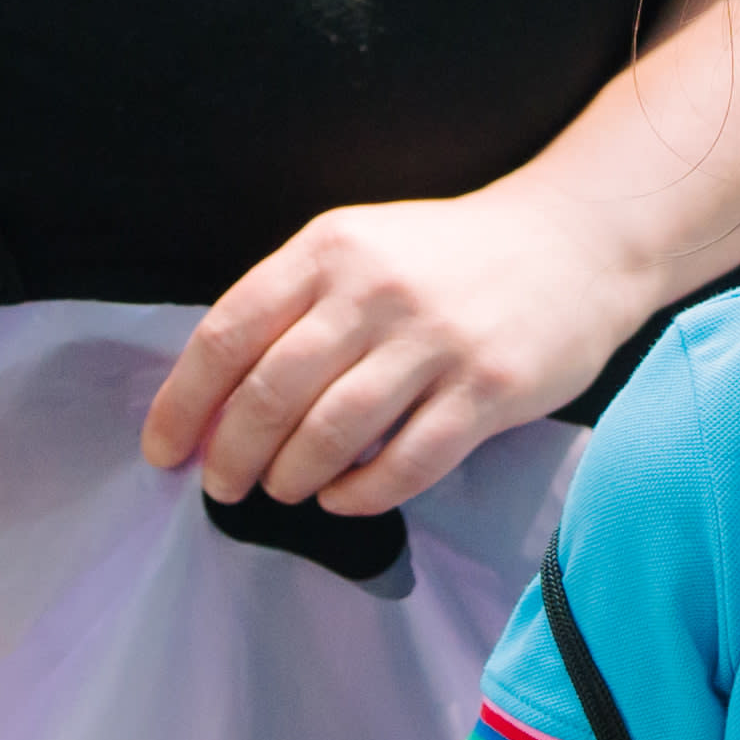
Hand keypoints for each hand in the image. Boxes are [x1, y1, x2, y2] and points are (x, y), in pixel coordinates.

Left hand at [143, 180, 663, 516]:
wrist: (575, 242)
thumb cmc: (450, 256)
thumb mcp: (361, 246)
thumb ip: (295, 303)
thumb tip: (217, 397)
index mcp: (329, 250)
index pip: (227, 335)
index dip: (183, 403)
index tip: (164, 451)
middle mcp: (376, 291)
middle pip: (272, 393)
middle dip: (232, 454)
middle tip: (223, 486)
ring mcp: (436, 341)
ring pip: (332, 433)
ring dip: (291, 477)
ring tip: (284, 489)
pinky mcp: (490, 388)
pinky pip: (407, 462)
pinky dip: (361, 493)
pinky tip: (344, 497)